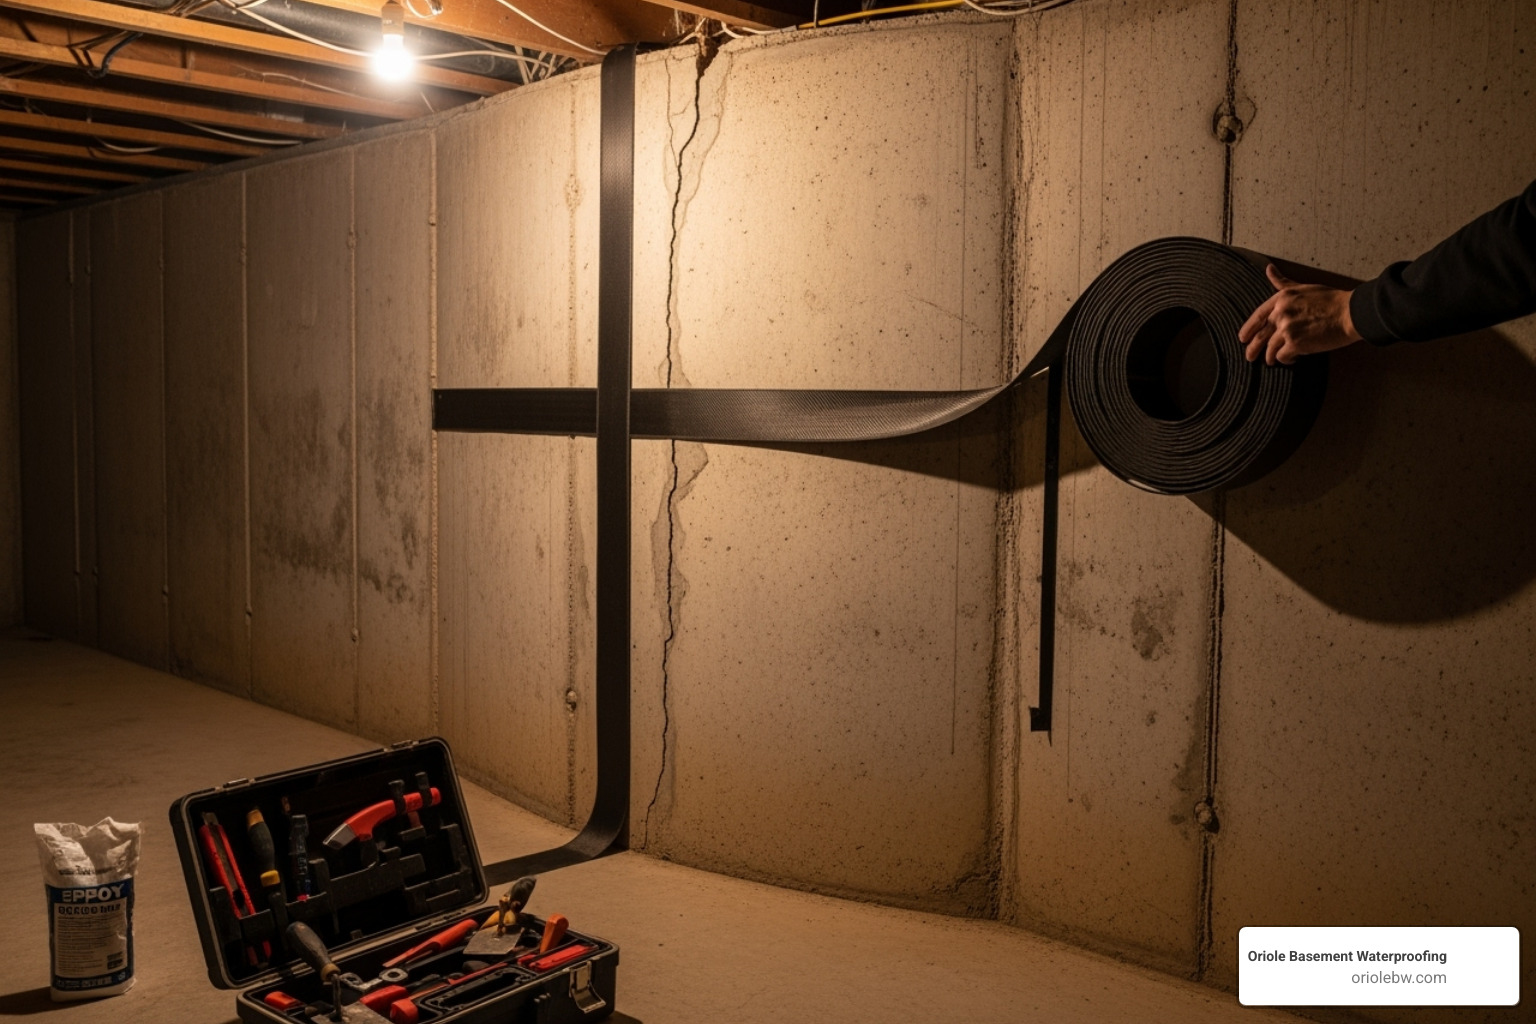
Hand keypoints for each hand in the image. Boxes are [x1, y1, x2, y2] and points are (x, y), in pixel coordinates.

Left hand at [1239, 264, 1361, 364]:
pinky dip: (1285, 360)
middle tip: (1249, 357)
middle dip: (1253, 348)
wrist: (1349, 313)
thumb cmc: (1331, 300)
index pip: (1258, 315)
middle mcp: (1281, 313)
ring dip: (1271, 357)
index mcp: (1281, 298)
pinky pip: (1282, 356)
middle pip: (1260, 335)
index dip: (1248, 328)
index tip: (1243, 338)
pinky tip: (1291, 359)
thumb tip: (1269, 269)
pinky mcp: (1295, 343)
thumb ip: (1283, 282)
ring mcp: (1287, 329)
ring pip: (1270, 348)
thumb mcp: (1303, 287)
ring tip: (1273, 361)